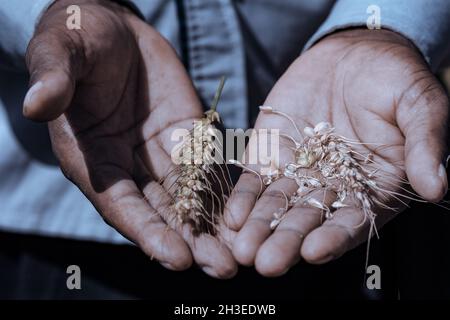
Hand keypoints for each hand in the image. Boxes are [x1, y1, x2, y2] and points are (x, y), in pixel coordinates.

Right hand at [23, 0, 236, 277]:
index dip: (147, 231)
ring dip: (214, 229)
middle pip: (161, 213)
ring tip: (242, 255)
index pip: (120, 204)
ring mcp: (160, 155)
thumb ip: (54, 76)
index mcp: (91, 158)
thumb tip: (36, 103)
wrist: (114, 30)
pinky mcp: (188, 138)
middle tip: (223, 269)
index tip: (176, 257)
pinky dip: (226, 194)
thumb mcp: (61, 50)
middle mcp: (127, 167)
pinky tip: (249, 215)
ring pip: (189, 200)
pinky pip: (208, 170)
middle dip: (190, 243)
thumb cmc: (78, 39)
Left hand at [225, 29, 447, 275]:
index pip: (352, 221)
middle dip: (286, 242)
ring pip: (276, 207)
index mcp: (371, 188)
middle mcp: (332, 188)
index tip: (314, 251)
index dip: (334, 237)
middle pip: (307, 221)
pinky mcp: (270, 156)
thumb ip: (425, 143)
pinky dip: (242, 199)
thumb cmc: (393, 79)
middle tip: (266, 263)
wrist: (353, 54)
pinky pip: (254, 182)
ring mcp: (297, 174)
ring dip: (259, 228)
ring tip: (242, 249)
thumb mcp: (418, 104)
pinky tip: (231, 217)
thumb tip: (436, 186)